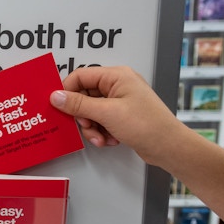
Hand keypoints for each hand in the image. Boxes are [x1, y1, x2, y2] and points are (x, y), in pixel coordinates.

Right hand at [49, 65, 186, 167]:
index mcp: (116, 76)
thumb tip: (55, 96)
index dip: (67, 91)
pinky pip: (100, 121)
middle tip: (87, 127)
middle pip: (84, 96)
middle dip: (83, 116)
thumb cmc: (146, 125)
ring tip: (101, 138)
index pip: (80, 76)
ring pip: (90, 111)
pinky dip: (101, 132)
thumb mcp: (107, 113)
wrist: (168, 147)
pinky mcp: (121, 115)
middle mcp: (117, 85)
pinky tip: (110, 140)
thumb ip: (78, 104)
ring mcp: (120, 101)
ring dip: (92, 128)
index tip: (59, 107)